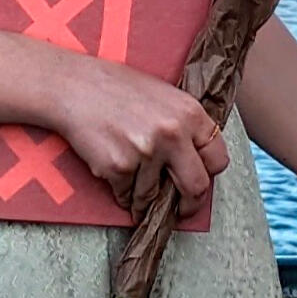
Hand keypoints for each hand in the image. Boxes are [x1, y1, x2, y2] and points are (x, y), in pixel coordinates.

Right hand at [51, 56, 228, 220]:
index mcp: (190, 113)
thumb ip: (185, 125)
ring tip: (136, 187)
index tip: (200, 182)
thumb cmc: (121, 89)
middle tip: (180, 209)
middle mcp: (173, 134)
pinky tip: (118, 177)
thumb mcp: (166, 96)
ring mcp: (147, 153)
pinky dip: (123, 195)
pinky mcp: (119, 169)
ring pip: (154, 197)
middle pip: (196, 187)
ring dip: (145, 200)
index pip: (218, 158)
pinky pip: (127, 197)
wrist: (78, 87)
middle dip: (188, 205)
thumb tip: (196, 161)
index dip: (209, 175)